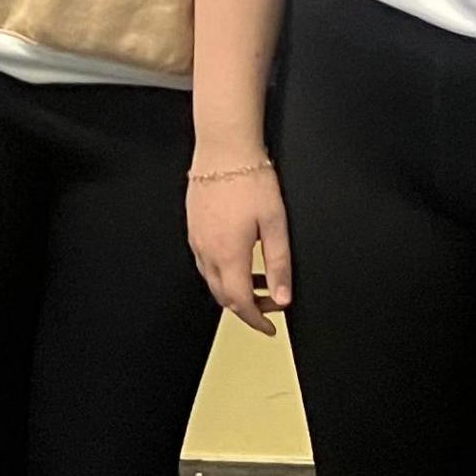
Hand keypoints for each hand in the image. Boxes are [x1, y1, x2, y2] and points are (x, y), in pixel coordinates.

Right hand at [187, 159, 293, 333]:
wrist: (224, 148)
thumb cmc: (250, 179)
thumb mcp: (275, 224)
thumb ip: (278, 264)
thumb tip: (282, 297)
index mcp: (228, 254)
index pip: (239, 303)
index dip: (256, 320)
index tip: (269, 327)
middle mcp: (207, 251)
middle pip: (222, 296)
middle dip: (247, 307)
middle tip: (270, 304)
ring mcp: (196, 239)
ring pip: (212, 280)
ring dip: (234, 289)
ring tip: (260, 281)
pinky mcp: (193, 227)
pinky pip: (205, 261)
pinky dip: (223, 271)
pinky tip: (240, 259)